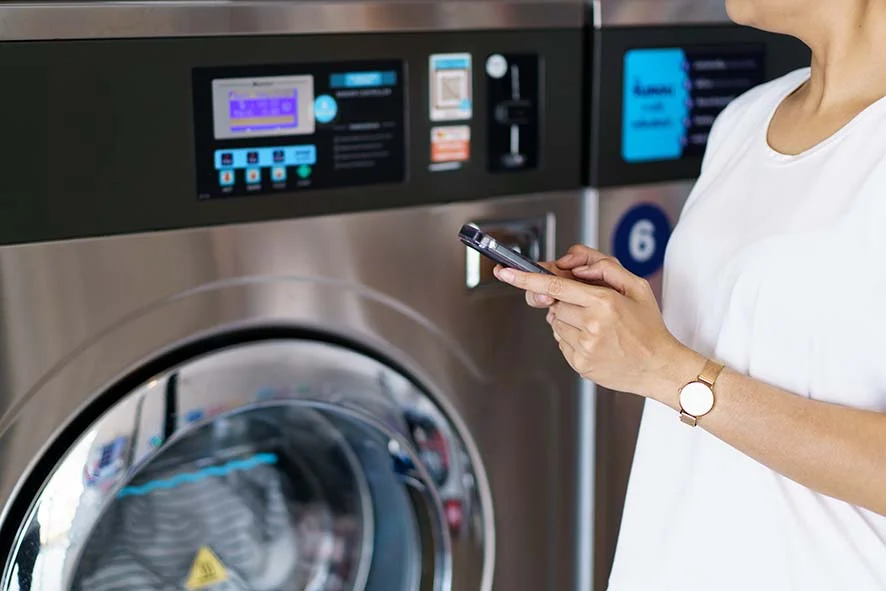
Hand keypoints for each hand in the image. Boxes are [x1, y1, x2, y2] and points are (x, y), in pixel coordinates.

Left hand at [494, 247, 698, 397]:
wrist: (659, 366)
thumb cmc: (648, 326)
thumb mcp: (637, 287)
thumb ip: (605, 267)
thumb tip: (574, 268)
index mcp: (604, 302)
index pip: (554, 286)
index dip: (525, 279)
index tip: (505, 273)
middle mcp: (592, 325)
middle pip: (554, 304)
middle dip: (566, 302)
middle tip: (589, 307)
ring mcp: (584, 347)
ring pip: (556, 324)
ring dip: (570, 321)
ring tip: (599, 328)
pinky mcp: (580, 364)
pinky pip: (561, 342)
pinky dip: (573, 338)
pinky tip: (596, 340)